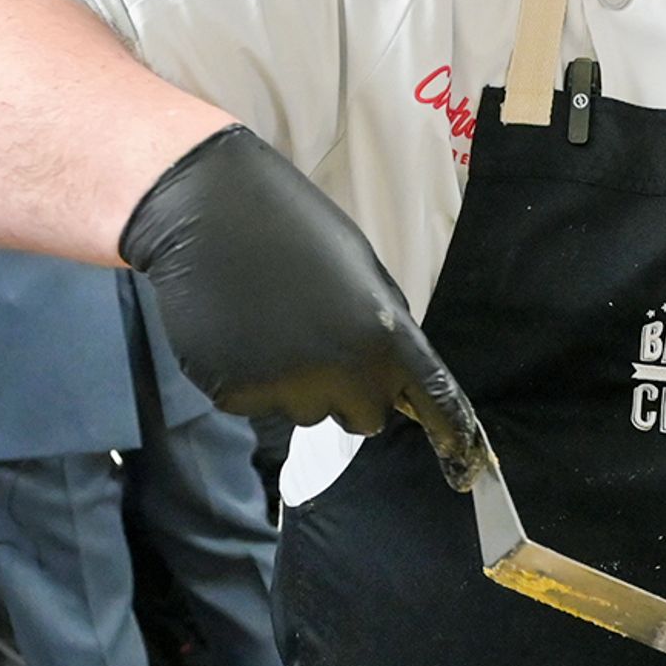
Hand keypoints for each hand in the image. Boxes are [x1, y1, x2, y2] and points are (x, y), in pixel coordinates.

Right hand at [120, 125, 482, 482]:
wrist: (204, 208)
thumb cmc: (291, 224)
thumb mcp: (360, 266)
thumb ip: (387, 324)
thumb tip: (399, 371)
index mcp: (383, 335)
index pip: (432, 399)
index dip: (448, 430)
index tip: (461, 457)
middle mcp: (341, 371)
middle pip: (365, 419)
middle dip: (350, 395)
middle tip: (321, 344)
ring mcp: (285, 389)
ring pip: (307, 413)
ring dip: (296, 385)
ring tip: (270, 326)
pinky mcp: (235, 395)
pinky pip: (257, 404)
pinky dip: (250, 378)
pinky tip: (238, 331)